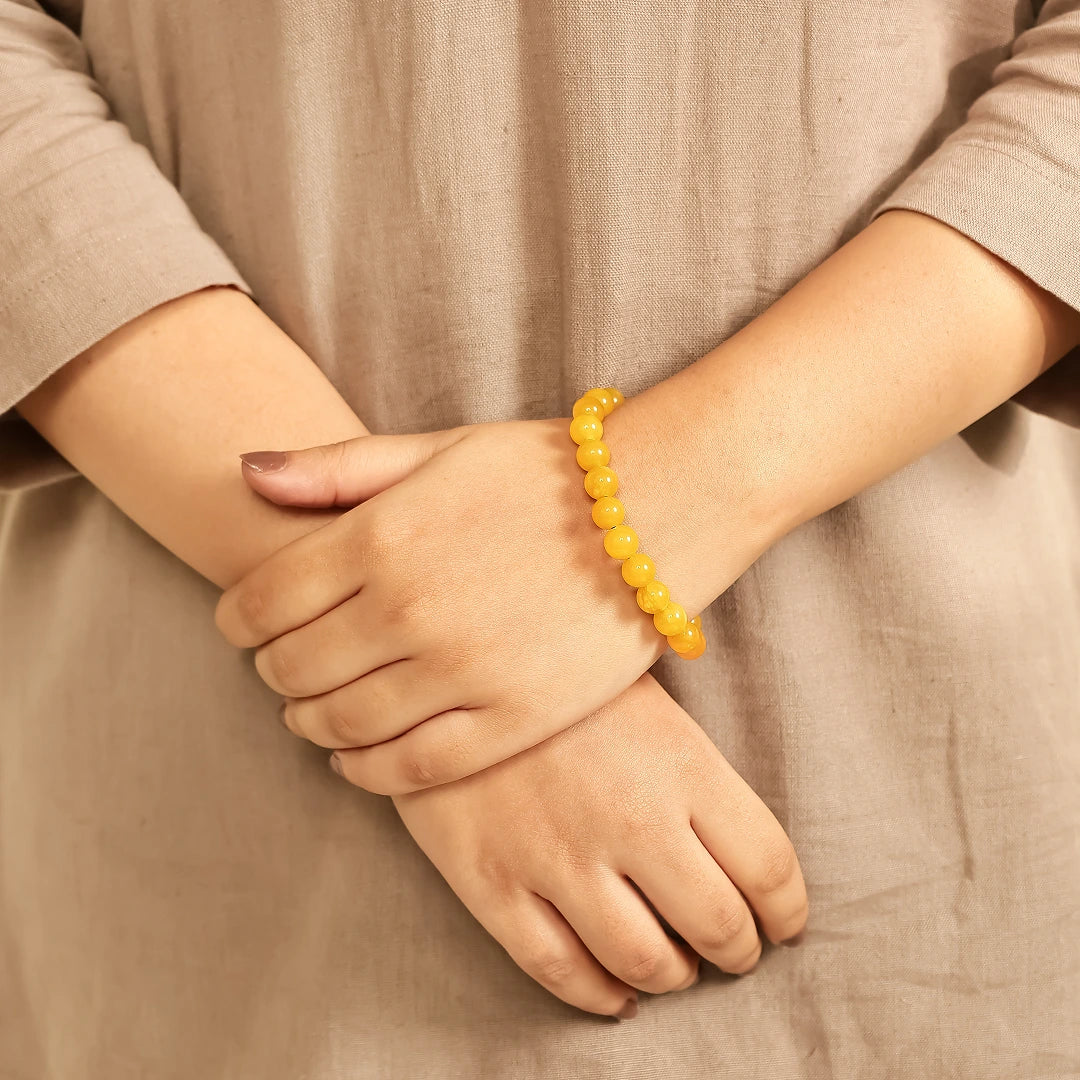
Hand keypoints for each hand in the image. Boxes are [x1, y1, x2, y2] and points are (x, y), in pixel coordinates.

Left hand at [215, 415, 693, 793]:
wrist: (662, 506)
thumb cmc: (547, 471)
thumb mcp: (438, 448)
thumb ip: (336, 467)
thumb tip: (242, 471)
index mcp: (380, 537)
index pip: (260, 603)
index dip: (238, 622)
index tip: (247, 627)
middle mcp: (409, 608)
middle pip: (291, 668)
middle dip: (273, 671)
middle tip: (287, 667)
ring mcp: (461, 671)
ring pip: (341, 725)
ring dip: (309, 724)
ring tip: (316, 713)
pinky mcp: (512, 719)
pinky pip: (411, 768)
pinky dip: (365, 771)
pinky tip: (357, 759)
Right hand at [391, 673, 807, 1016]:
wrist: (442, 658)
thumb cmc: (555, 670)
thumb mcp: (640, 686)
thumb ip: (692, 766)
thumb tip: (736, 845)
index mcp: (679, 764)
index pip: (767, 866)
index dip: (786, 909)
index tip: (784, 922)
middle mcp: (630, 821)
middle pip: (718, 924)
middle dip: (739, 949)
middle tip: (737, 948)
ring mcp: (559, 858)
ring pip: (645, 962)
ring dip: (674, 976)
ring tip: (677, 967)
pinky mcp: (494, 884)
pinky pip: (560, 970)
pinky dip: (599, 996)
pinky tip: (615, 993)